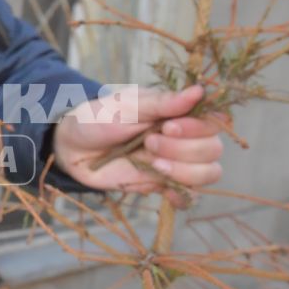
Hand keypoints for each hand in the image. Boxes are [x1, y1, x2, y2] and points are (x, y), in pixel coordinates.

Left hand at [52, 84, 225, 198]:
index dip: (198, 128)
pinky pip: (189, 196)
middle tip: (148, 143)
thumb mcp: (128, 105)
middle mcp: (184, 138)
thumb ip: (164, 102)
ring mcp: (176, 162)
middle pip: (213, 150)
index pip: (214, 123)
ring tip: (152, 163)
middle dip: (183, 150)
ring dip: (183, 171)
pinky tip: (164, 190)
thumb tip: (199, 91)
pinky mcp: (163, 184)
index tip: (168, 126)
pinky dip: (182, 196)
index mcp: (180, 113)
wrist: (73, 146)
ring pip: (208, 174)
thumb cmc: (100, 117)